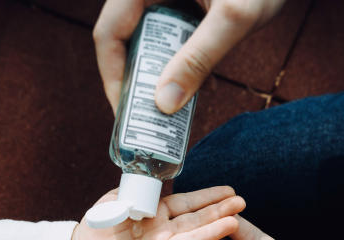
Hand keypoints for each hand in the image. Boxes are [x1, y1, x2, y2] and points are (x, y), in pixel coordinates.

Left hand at [67, 186, 243, 239]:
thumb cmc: (101, 221)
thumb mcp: (119, 197)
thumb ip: (138, 189)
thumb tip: (154, 179)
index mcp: (160, 212)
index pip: (190, 203)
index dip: (209, 197)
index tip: (231, 191)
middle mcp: (166, 232)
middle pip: (197, 221)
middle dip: (220, 212)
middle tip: (242, 204)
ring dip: (212, 233)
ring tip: (233, 224)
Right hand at [93, 0, 286, 113]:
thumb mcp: (235, 17)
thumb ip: (200, 58)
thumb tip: (164, 105)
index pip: (108, 33)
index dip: (113, 78)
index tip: (127, 114)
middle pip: (126, 39)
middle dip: (139, 80)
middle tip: (152, 119)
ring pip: (149, 39)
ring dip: (162, 75)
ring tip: (178, 109)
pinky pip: (171, 33)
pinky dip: (181, 60)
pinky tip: (203, 83)